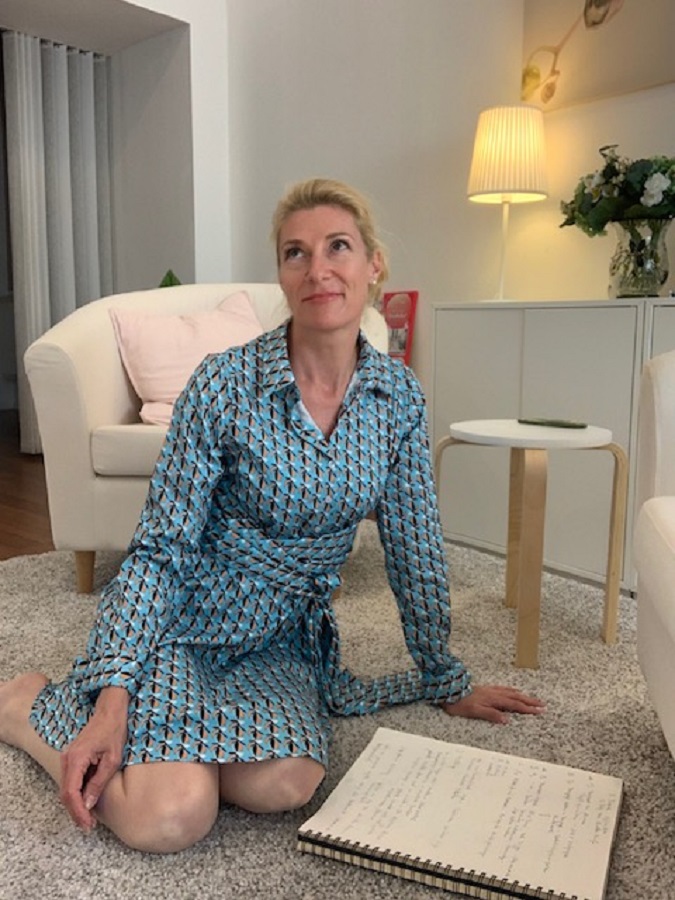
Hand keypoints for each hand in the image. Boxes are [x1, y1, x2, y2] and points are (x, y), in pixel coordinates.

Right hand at [60, 686, 128, 831]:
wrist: (110, 710)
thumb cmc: (114, 730)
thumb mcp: (112, 759)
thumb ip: (99, 782)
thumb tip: (88, 804)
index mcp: (76, 758)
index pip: (71, 793)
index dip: (77, 811)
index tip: (87, 824)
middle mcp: (67, 759)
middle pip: (65, 793)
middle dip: (75, 812)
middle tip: (88, 826)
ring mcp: (68, 758)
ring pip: (67, 788)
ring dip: (76, 804)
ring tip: (89, 818)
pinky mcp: (72, 758)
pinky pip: (71, 780)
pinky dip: (77, 793)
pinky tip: (87, 801)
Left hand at [441, 684, 544, 724]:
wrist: (449, 691)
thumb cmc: (461, 704)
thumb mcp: (475, 712)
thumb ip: (491, 715)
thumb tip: (507, 720)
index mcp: (494, 700)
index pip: (515, 705)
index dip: (527, 708)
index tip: (539, 711)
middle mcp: (495, 693)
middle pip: (516, 697)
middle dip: (530, 702)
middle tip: (543, 705)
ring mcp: (491, 690)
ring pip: (511, 692)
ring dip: (523, 696)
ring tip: (533, 699)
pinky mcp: (486, 689)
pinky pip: (503, 688)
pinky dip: (512, 690)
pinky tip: (514, 690)